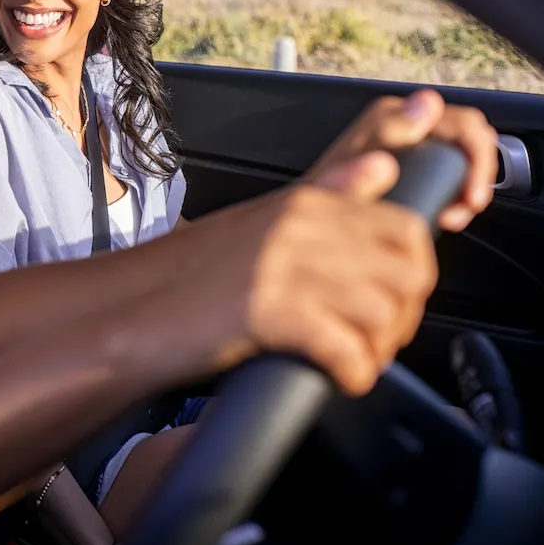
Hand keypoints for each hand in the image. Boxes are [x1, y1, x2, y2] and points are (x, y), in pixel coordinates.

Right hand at [154, 152, 437, 395]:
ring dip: (379, 349)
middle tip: (377, 340)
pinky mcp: (272, 314)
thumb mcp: (262, 222)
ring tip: (355, 361)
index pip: (405, 226)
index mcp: (304, 203)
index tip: (393, 301)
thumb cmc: (189, 277)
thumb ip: (326, 196)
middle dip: (404, 315)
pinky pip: (348, 351)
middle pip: (407, 271)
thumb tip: (382, 167)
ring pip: (384, 312)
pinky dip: (353, 374)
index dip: (413, 274)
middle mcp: (301, 227)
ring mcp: (286, 268)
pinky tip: (336, 377)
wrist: (129, 313)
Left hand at [305, 89, 497, 231]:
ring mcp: (412, 146)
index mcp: (395, 115)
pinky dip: (455, 195)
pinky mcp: (414, 168)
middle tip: (463, 207)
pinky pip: (451, 175)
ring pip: (464, 159)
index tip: (470, 195)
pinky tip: (444, 214)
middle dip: (476, 174)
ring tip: (450, 215)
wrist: (313, 218)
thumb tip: (426, 102)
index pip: (463, 123)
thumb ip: (390, 129)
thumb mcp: (359, 161)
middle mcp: (407, 124)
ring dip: (467, 187)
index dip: (477, 157)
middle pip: (470, 140)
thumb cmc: (328, 191)